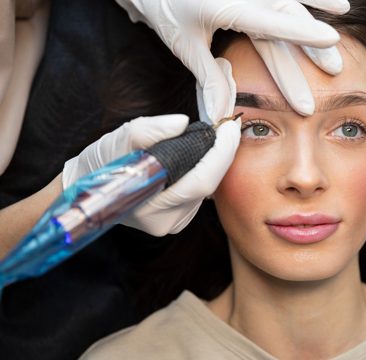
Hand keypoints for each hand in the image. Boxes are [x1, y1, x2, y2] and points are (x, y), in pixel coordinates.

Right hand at [62, 113, 240, 235]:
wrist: (87, 189)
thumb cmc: (101, 164)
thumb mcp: (118, 141)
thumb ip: (150, 131)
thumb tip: (183, 123)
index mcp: (153, 207)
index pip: (201, 182)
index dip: (221, 154)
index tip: (231, 127)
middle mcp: (167, 222)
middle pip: (209, 186)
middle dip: (222, 154)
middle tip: (227, 127)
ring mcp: (173, 224)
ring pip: (206, 190)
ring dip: (213, 162)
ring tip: (207, 140)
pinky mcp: (178, 219)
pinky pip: (200, 193)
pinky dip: (204, 171)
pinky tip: (198, 157)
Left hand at [115, 0, 349, 118]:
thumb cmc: (165, 9)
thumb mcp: (185, 46)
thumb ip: (210, 79)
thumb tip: (224, 115)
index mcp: (224, 4)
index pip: (270, 23)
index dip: (301, 33)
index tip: (329, 41)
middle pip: (285, 17)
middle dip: (311, 44)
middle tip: (334, 68)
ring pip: (287, 1)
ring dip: (314, 13)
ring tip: (341, 20)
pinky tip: (329, 1)